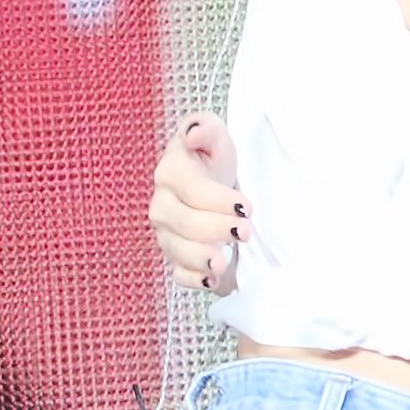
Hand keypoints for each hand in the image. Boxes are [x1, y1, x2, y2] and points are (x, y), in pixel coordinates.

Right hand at [148, 113, 247, 291]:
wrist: (217, 186)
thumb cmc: (215, 159)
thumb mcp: (217, 136)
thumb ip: (205, 129)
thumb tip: (193, 135)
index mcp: (170, 172)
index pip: (190, 188)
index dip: (217, 199)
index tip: (246, 206)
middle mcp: (163, 205)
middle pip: (184, 222)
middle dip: (215, 228)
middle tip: (246, 232)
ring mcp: (168, 234)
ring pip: (177, 250)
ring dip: (201, 257)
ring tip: (222, 262)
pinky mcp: (177, 258)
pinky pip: (178, 274)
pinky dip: (193, 279)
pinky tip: (211, 280)